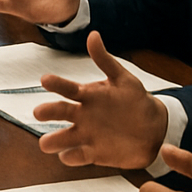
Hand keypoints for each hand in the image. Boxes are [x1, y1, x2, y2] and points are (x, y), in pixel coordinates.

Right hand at [35, 31, 168, 168]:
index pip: (67, 88)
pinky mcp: (92, 153)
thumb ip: (105, 60)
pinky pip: (77, 155)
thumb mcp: (123, 79)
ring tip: (45, 143)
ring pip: (62, 138)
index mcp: (87, 95)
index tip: (45, 80)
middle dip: (47, 112)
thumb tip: (93, 35)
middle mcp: (81, 114)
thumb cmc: (136, 101)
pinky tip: (68, 156)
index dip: (56, 84)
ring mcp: (85, 134)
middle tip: (38, 112)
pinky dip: (72, 156)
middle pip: (59, 112)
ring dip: (53, 140)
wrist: (153, 129)